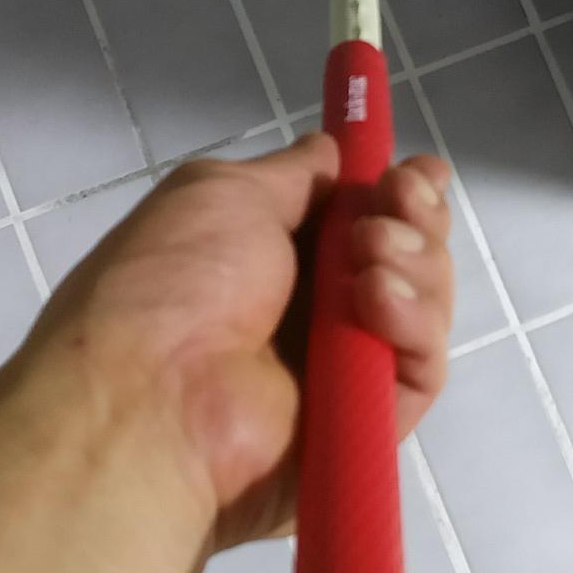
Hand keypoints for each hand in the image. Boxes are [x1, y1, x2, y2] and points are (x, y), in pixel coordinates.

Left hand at [19, 134, 452, 548]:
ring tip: (371, 256)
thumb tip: (333, 150)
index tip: (419, 171)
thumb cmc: (173, 280)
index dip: (401, 191)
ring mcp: (342, 368)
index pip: (363, 218)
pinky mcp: (368, 422)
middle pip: (406, 258)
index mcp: (273, 253)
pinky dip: (414, 326)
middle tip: (395, 206)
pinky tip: (376, 302)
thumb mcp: (221, 192)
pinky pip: (422, 370)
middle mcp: (311, 310)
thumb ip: (293, 174)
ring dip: (414, 265)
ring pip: (423, 307)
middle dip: (415, 221)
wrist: (149, 397)